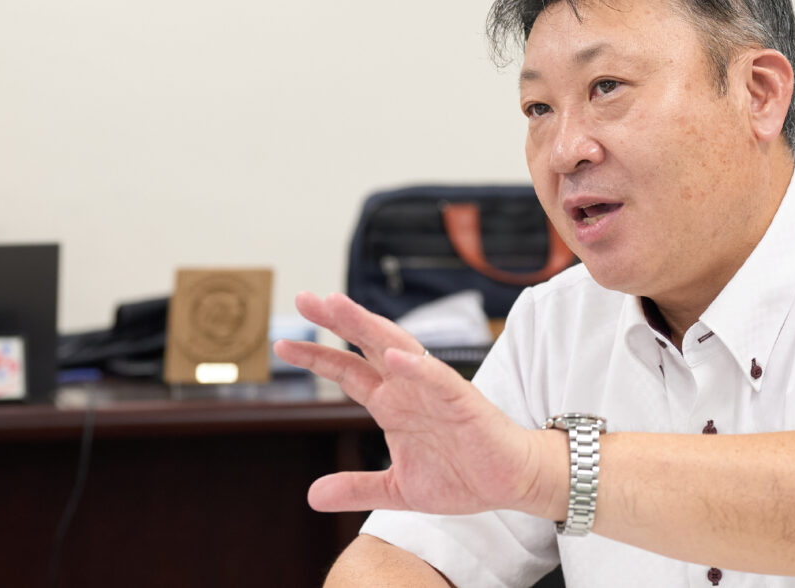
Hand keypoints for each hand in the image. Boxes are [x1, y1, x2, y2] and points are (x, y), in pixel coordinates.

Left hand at [273, 292, 558, 517]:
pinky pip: (438, 379)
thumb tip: (312, 495)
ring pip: (398, 348)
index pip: (348, 371)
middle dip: (337, 321)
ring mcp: (435, 391)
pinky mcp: (464, 402)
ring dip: (368, 326)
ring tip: (338, 306)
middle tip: (304, 298)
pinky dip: (416, 367)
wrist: (511, 482)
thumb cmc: (462, 476)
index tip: (283, 343)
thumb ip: (357, 487)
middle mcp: (409, 389)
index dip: (318, 356)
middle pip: (367, 346)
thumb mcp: (397, 490)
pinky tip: (392, 356)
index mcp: (393, 404)